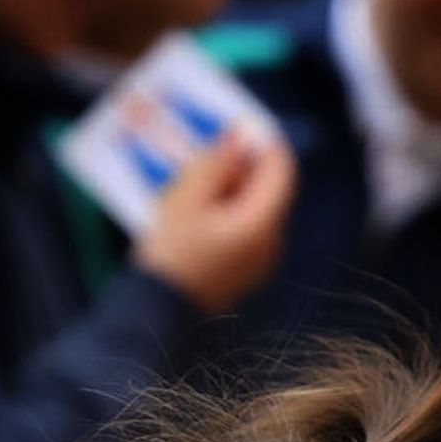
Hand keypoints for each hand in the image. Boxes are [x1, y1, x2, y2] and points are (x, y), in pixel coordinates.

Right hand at [134, 127, 295, 314]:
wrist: (158, 313)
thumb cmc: (171, 253)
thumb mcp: (188, 197)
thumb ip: (218, 161)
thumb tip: (240, 136)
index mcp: (263, 223)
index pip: (281, 168)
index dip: (264, 141)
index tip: (237, 128)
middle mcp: (272, 243)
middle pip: (269, 189)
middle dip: (242, 168)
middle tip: (205, 162)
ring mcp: (262, 261)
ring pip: (256, 209)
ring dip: (232, 191)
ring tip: (195, 192)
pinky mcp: (247, 272)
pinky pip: (247, 231)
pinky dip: (229, 215)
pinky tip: (199, 218)